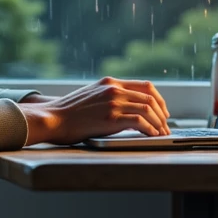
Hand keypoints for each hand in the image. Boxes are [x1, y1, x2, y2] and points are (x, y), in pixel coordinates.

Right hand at [18, 78, 169, 145]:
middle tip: (165, 126)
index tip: (163, 111)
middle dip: (162, 114)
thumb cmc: (68, 113)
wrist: (52, 118)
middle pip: (150, 97)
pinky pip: (140, 121)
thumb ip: (108, 97)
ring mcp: (113, 102)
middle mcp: (114, 89)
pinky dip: (150, 129)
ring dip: (158, 123)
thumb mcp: (90, 96)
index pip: (145, 85)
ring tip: (161, 133)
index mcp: (110, 82)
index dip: (159, 99)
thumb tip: (127, 109)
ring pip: (148, 109)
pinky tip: (152, 135)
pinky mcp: (111, 117)